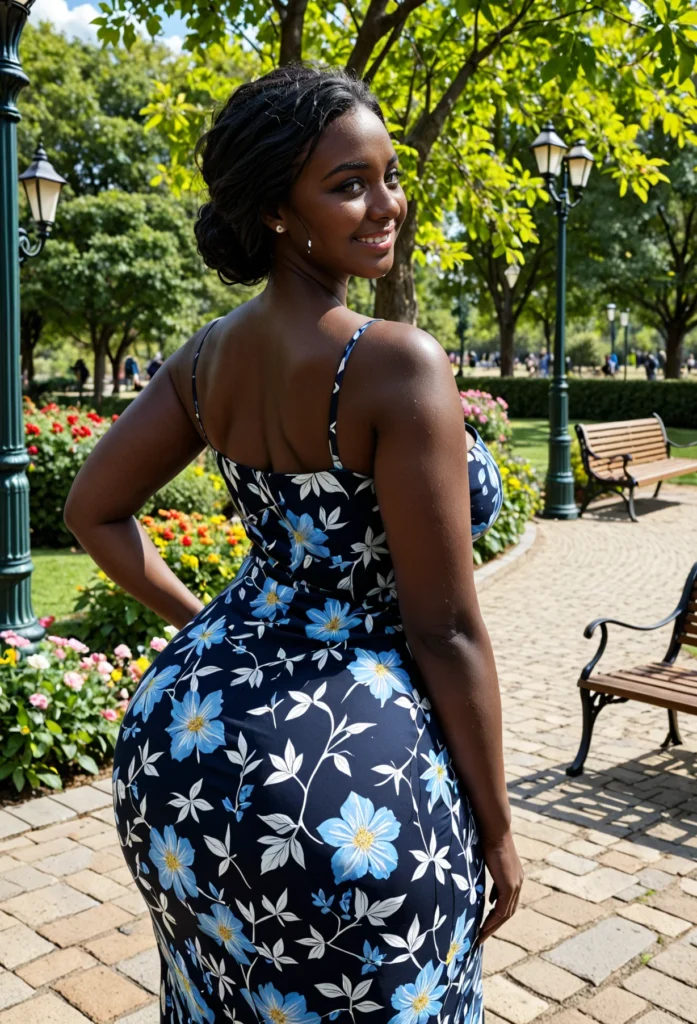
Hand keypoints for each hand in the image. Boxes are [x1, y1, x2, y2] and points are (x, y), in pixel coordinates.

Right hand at [476, 830, 523, 944]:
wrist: (494, 829)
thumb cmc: (487, 838)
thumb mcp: (489, 859)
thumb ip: (489, 873)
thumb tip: (482, 883)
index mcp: (514, 876)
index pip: (508, 901)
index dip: (498, 913)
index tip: (487, 922)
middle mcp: (518, 883)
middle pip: (508, 912)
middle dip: (495, 925)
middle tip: (482, 935)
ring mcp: (515, 885)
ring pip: (506, 914)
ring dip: (493, 927)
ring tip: (480, 936)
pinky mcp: (509, 886)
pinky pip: (502, 910)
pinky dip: (493, 921)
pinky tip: (483, 928)